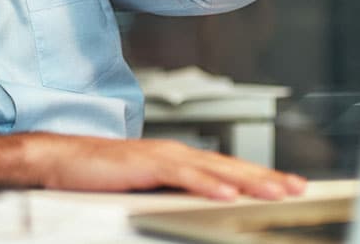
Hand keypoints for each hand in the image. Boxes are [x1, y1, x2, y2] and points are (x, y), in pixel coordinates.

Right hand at [27, 135, 305, 200]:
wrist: (60, 160)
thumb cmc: (97, 176)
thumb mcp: (144, 189)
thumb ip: (173, 194)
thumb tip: (203, 207)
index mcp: (178, 159)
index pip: (227, 170)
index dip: (259, 178)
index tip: (288, 187)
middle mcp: (176, 153)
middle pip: (230, 167)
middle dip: (267, 178)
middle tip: (298, 188)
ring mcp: (162, 156)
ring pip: (215, 169)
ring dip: (249, 181)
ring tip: (276, 192)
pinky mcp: (146, 164)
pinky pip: (183, 176)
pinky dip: (208, 184)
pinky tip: (228, 194)